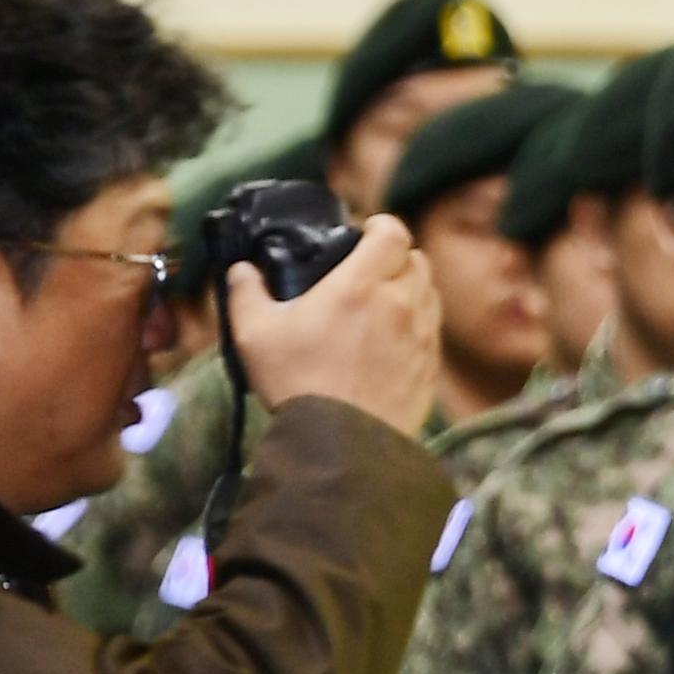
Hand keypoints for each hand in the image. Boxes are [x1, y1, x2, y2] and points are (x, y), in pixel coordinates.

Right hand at [223, 215, 440, 438]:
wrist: (341, 447)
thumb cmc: (298, 386)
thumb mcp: (255, 335)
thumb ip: (245, 294)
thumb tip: (241, 271)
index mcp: (360, 285)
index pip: (392, 232)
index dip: (381, 226)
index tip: (364, 234)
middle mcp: (400, 304)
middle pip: (416, 259)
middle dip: (395, 257)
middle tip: (369, 270)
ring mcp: (421, 337)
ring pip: (429, 294)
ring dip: (410, 289)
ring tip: (383, 304)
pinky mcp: (430, 369)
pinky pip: (432, 332)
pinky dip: (417, 326)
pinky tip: (392, 341)